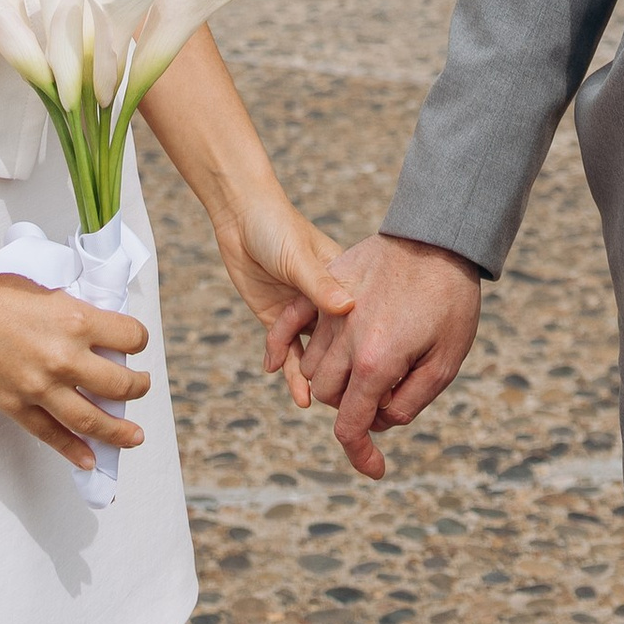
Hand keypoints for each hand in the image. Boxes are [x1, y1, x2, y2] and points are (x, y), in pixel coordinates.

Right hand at [0, 270, 152, 473]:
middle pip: (119, 385)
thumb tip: (100, 334)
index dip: (138, 340)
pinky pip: (51, 434)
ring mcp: (39, 385)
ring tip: (134, 437)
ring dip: (118, 431)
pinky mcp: (14, 405)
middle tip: (141, 387)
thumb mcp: (49, 288)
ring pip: (91, 419)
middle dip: (137, 388)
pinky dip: (73, 450)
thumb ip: (76, 313)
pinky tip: (89, 459)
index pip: (130, 337)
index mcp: (77, 318)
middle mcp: (64, 356)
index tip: (136, 344)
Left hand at [210, 183, 357, 404]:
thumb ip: (320, 285)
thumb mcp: (299, 256)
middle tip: (361, 405)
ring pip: (316, 354)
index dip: (372, 348)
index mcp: (342, 281)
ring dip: (321, 380)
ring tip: (330, 406)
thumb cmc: (276, 226)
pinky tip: (301, 398)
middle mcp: (326, 302)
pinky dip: (293, 375)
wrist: (239, 218)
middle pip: (342, 345)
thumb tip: (348, 309)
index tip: (384, 377)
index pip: (362, 321)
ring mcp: (302, 314)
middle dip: (349, 372)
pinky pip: (289, 353)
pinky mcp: (278, 321)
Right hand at [288, 234, 483, 477]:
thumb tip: (379, 420)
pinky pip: (289, 323)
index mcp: (376, 362)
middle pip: (331, 396)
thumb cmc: (451, 300)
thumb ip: (408, 402)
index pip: (351, 425)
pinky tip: (280, 365)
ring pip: (314, 367)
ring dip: (334, 379)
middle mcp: (345, 340)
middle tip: (388, 393)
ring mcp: (331, 311)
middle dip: (354, 407)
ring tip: (369, 366)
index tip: (375, 470)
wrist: (440, 236)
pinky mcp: (326, 286)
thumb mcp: (446, 362)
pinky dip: (281, 347)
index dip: (360, 454)